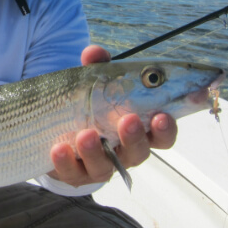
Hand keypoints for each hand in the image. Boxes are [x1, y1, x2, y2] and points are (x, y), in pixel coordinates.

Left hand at [47, 45, 178, 186]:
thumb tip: (94, 53)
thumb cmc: (89, 106)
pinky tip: (59, 148)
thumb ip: (97, 68)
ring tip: (86, 134)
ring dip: (96, 151)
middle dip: (135, 137)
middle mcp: (124, 151)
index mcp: (138, 129)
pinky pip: (73, 173)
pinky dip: (66, 161)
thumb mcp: (94, 84)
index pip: (162, 133)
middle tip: (128, 120)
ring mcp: (100, 165)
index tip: (164, 115)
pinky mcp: (75, 174)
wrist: (58, 132)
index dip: (168, 127)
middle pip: (139, 151)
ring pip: (105, 167)